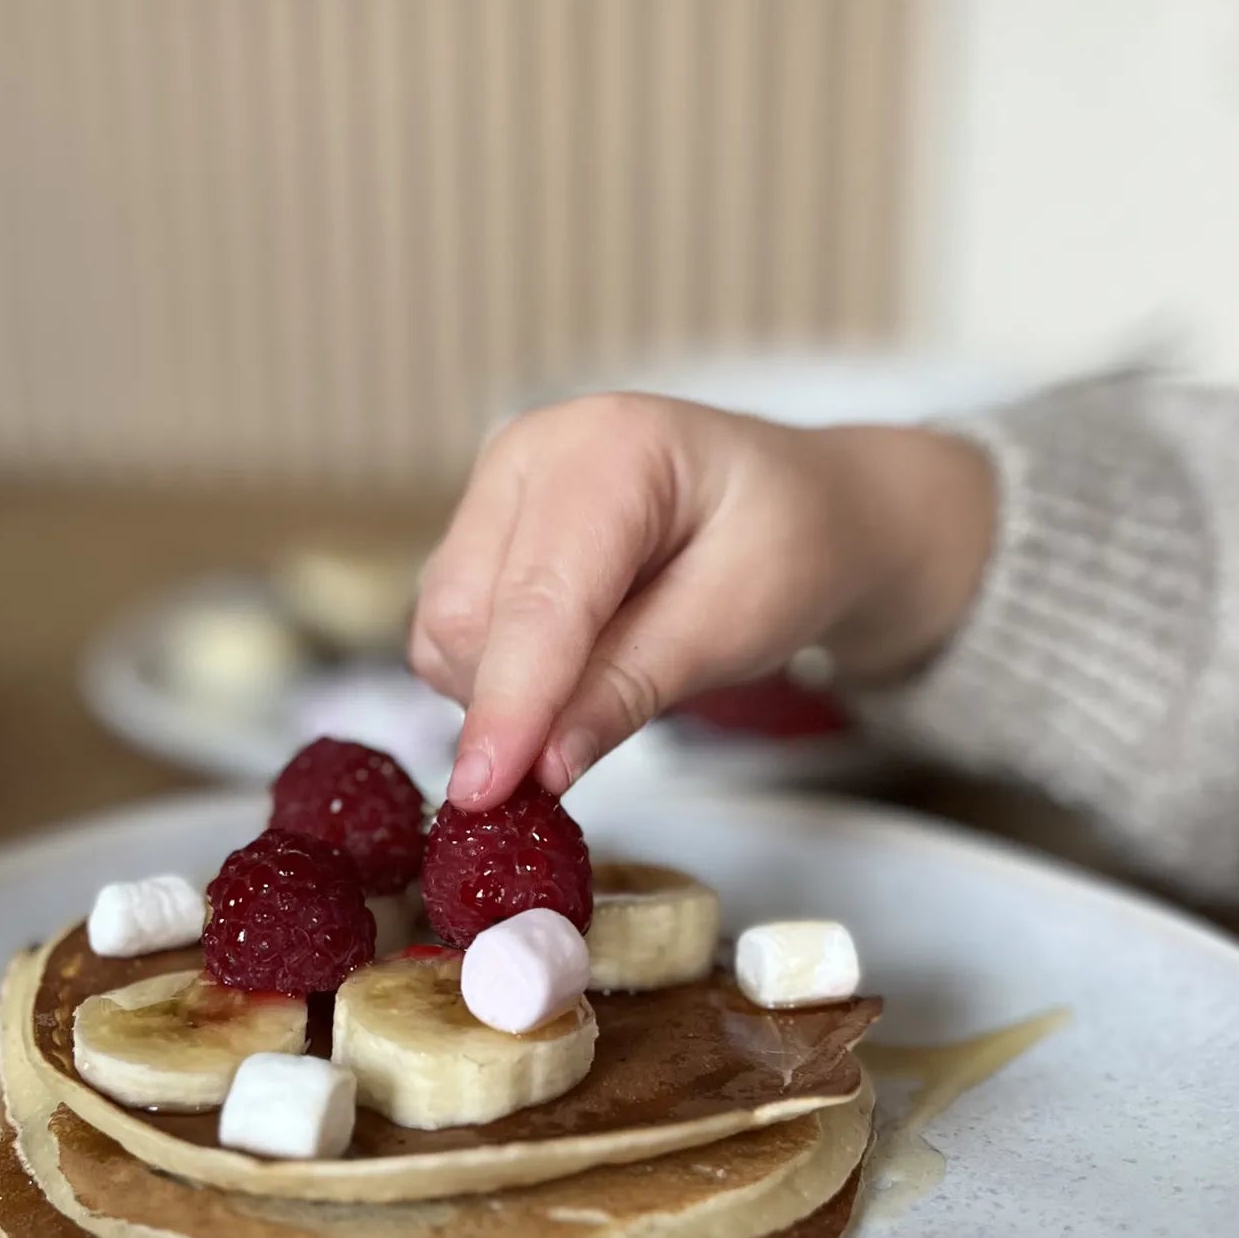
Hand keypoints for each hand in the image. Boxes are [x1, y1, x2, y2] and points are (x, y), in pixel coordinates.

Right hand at [410, 393, 995, 807]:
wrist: (793, 511)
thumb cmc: (784, 548)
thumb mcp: (738, 625)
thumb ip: (633, 686)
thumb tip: (541, 764)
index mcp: (610, 447)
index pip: (539, 598)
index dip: (511, 701)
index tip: (486, 790)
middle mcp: (528, 452)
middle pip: (465, 617)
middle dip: (513, 703)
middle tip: (598, 731)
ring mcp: (491, 491)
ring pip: (444, 634)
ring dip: (505, 693)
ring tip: (611, 668)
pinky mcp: (473, 537)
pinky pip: (449, 638)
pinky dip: (498, 679)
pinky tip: (572, 661)